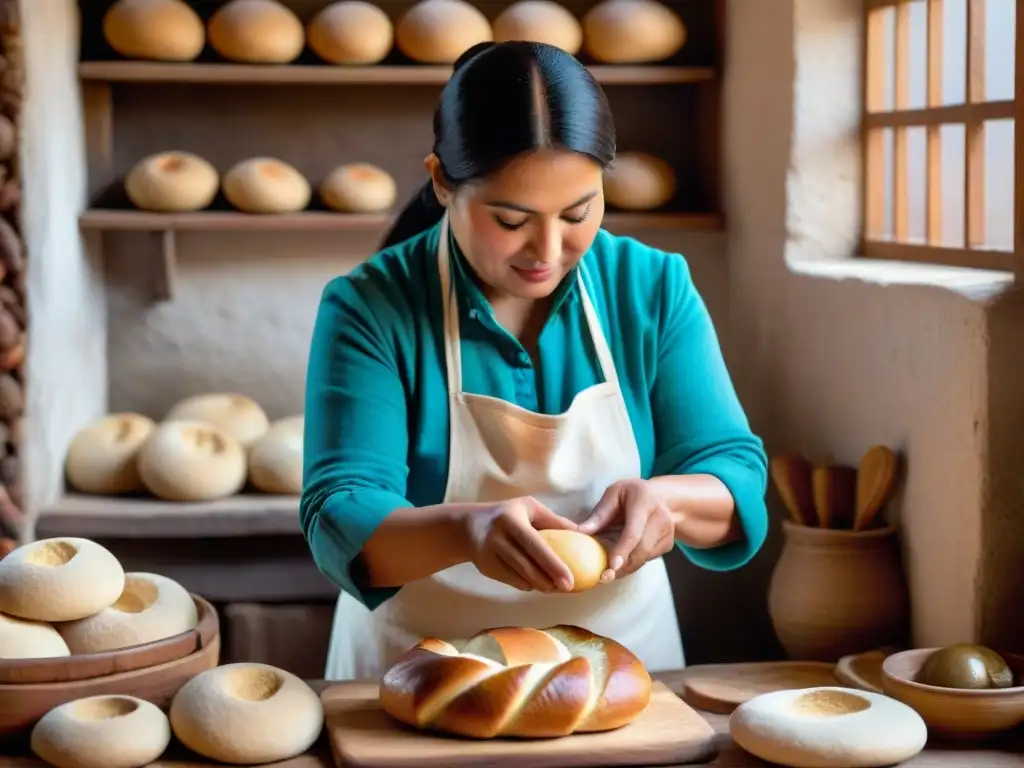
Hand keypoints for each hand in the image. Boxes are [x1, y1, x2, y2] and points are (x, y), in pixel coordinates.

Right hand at [463, 497, 577, 592]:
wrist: (469, 526)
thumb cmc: (507, 515)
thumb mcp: (528, 507)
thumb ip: (553, 520)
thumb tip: (582, 533)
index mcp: (511, 519)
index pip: (535, 545)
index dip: (553, 564)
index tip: (570, 580)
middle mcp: (497, 537)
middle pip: (527, 565)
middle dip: (549, 580)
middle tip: (567, 588)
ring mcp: (488, 554)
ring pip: (519, 576)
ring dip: (540, 584)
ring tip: (555, 586)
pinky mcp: (485, 567)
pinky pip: (511, 581)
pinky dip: (527, 584)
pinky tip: (537, 583)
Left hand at [577, 479, 674, 581]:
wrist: (662, 497)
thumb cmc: (631, 494)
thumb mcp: (613, 494)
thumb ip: (598, 515)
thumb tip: (578, 533)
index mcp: (643, 501)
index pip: (633, 532)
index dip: (622, 550)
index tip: (612, 567)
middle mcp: (660, 517)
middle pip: (640, 549)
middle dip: (621, 566)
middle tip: (601, 578)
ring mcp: (667, 532)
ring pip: (643, 558)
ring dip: (624, 567)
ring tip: (607, 571)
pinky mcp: (667, 544)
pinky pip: (646, 559)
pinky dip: (632, 563)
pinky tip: (621, 560)